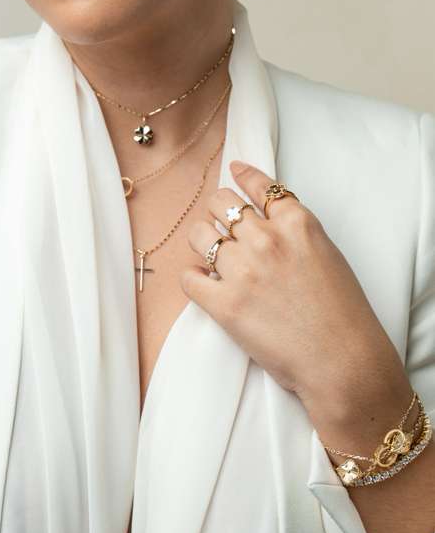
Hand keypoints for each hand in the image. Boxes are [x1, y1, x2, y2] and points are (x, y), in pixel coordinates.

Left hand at [182, 160, 408, 413]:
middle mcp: (267, 239)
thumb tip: (265, 220)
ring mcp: (243, 270)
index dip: (242, 176)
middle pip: (220, 203)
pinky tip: (204, 283)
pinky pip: (189, 278)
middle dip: (217, 211)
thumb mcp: (328, 253)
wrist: (343, 362)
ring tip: (210, 256)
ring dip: (203, 243)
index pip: (258, 185)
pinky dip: (193, 278)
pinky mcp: (224, 304)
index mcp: (297, 223)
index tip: (233, 171)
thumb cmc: (343, 314)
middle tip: (220, 226)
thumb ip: (296, 230)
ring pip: (200, 235)